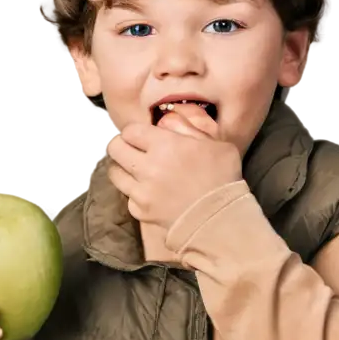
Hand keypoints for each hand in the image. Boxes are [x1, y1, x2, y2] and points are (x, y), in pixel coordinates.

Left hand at [105, 104, 241, 230]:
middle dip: (123, 147)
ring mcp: (141, 191)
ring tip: (137, 172)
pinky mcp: (140, 211)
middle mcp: (146, 166)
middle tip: (135, 152)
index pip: (130, 130)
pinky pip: (128, 197)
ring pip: (115, 173)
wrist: (221, 220)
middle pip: (115, 149)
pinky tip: (149, 193)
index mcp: (164, 144)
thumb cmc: (223, 177)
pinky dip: (135, 194)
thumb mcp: (216, 143)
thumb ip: (190, 127)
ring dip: (125, 169)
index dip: (136, 133)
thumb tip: (168, 119)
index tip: (144, 138)